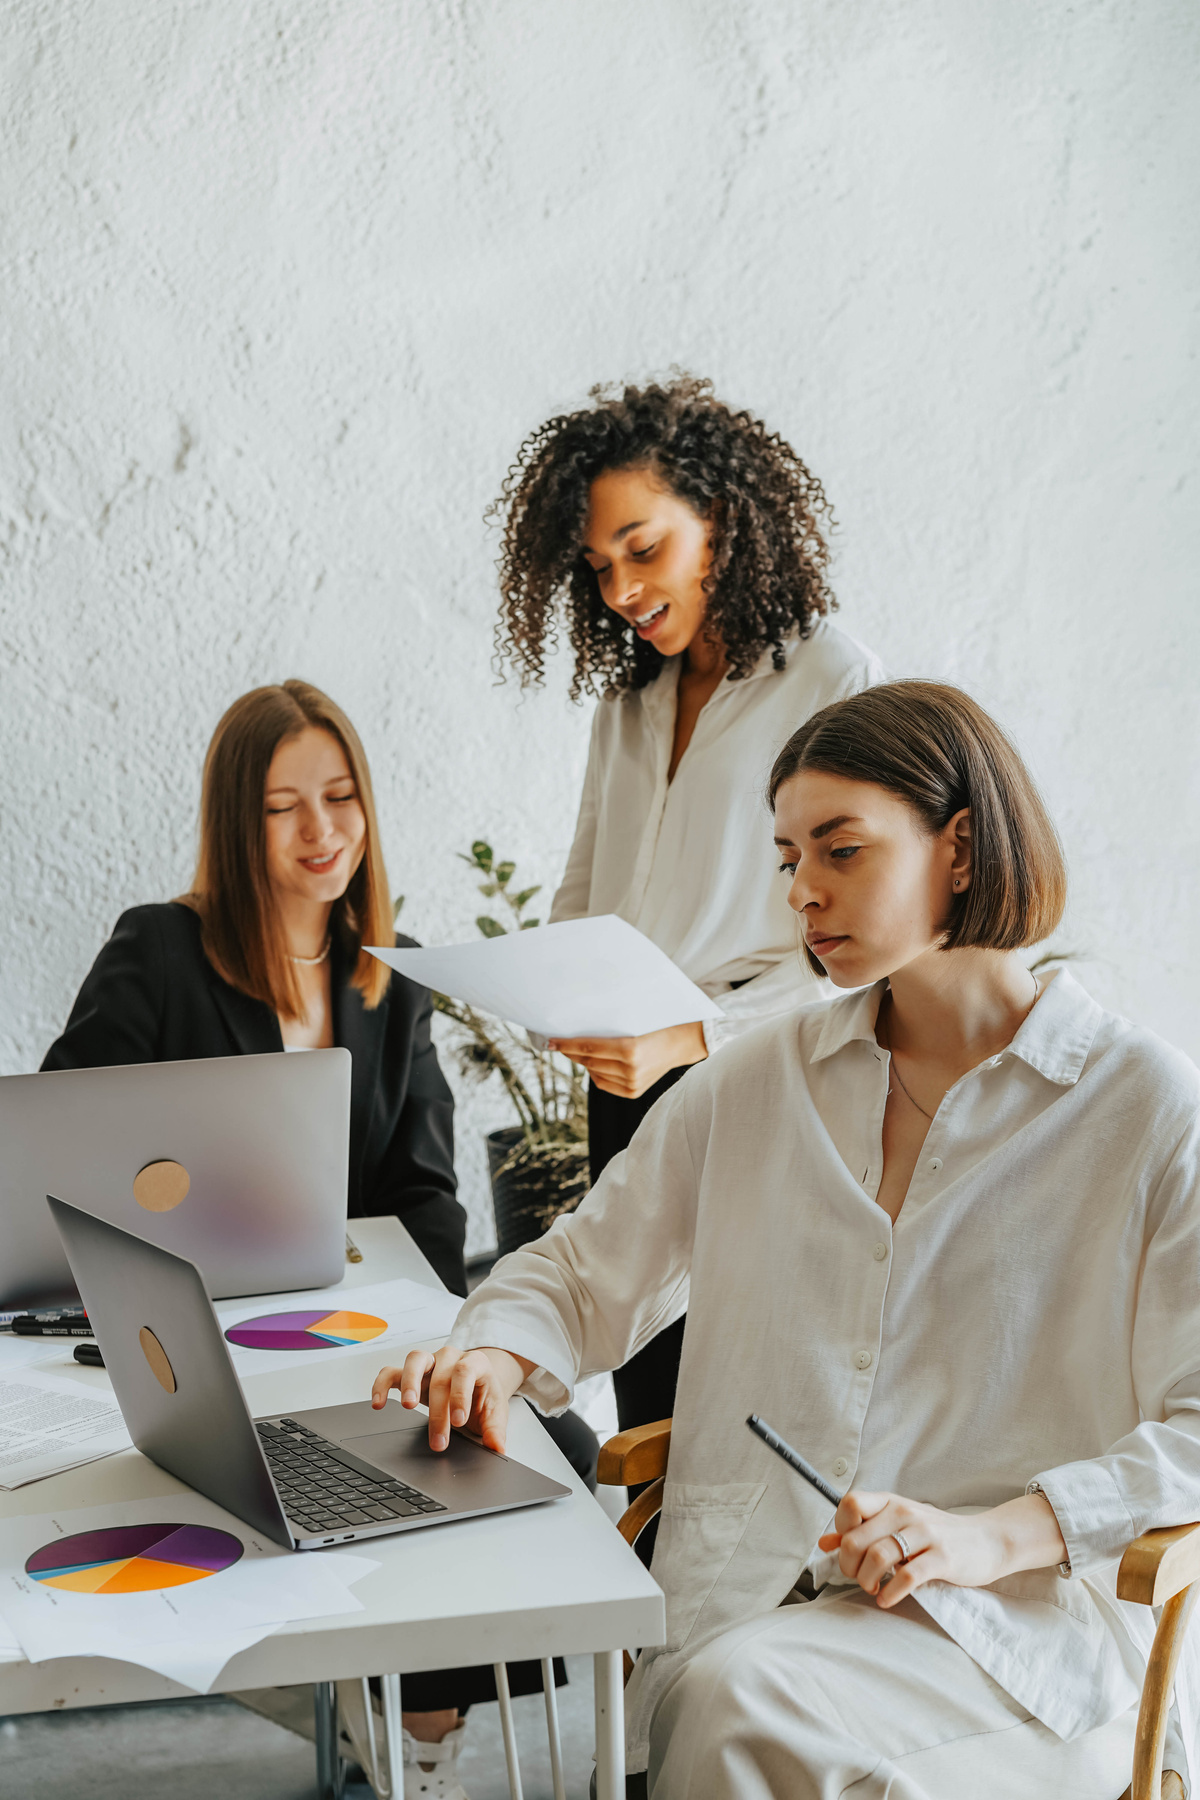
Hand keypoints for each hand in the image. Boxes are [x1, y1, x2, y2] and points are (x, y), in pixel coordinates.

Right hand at [371, 1343, 533, 1453]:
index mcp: (475, 1363)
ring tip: (407, 1406)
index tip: (458, 1420)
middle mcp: (451, 1358)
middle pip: (441, 1376)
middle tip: (439, 1440)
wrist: (475, 1384)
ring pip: (415, 1359)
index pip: (465, 1372)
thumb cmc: (483, 1395)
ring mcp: (430, 1362)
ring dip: (409, 1382)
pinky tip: (378, 1404)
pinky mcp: (411, 1373)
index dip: (460, 1395)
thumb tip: (497, 1447)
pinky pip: (391, 1372)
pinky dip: (382, 1385)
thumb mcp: (494, 1411)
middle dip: (438, 1411)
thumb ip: (495, 1429)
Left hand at [549, 1020, 706, 1098]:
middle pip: (588, 1061)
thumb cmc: (656, 1026)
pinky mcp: (633, 1092)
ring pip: (594, 1073)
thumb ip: (608, 1029)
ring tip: (578, 1052)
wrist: (681, 1044)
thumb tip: (576, 1032)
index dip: (566, 1044)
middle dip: (571, 1052)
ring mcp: (632, 1083)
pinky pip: (603, 1084)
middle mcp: (630, 1069)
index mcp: (630, 1048)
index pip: (588, 1047)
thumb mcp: (633, 1022)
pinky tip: (595, 1064)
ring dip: (583, 1062)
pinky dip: (596, 1073)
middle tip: (558, 1043)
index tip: (550, 1041)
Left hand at [817, 1487, 1067, 1609]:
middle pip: (856, 1538)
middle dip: (849, 1565)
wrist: (986, 1540)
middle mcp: (904, 1513)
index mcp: (890, 1502)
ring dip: (867, 1581)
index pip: (849, 1504)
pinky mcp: (942, 1558)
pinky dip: (890, 1593)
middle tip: (858, 1577)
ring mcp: (925, 1534)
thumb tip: (824, 1542)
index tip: (849, 1549)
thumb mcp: (897, 1525)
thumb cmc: (935, 1534)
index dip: (840, 1529)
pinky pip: (907, 1576)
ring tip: (872, 1588)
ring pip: (878, 1557)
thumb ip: (861, 1531)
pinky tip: (887, 1599)